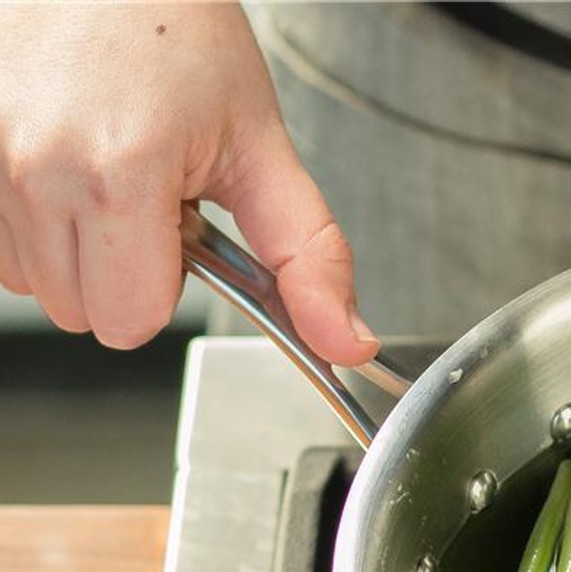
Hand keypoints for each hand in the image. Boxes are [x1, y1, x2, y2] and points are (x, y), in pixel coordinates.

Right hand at [0, 2, 375, 363]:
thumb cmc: (177, 35)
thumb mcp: (262, 150)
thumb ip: (309, 257)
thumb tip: (345, 343)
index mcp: (117, 175)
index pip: (132, 323)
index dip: (170, 285)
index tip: (181, 223)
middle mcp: (32, 168)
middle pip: (82, 315)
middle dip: (125, 272)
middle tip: (148, 194)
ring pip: (34, 284)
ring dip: (78, 249)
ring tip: (108, 171)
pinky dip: (34, 223)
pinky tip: (66, 165)